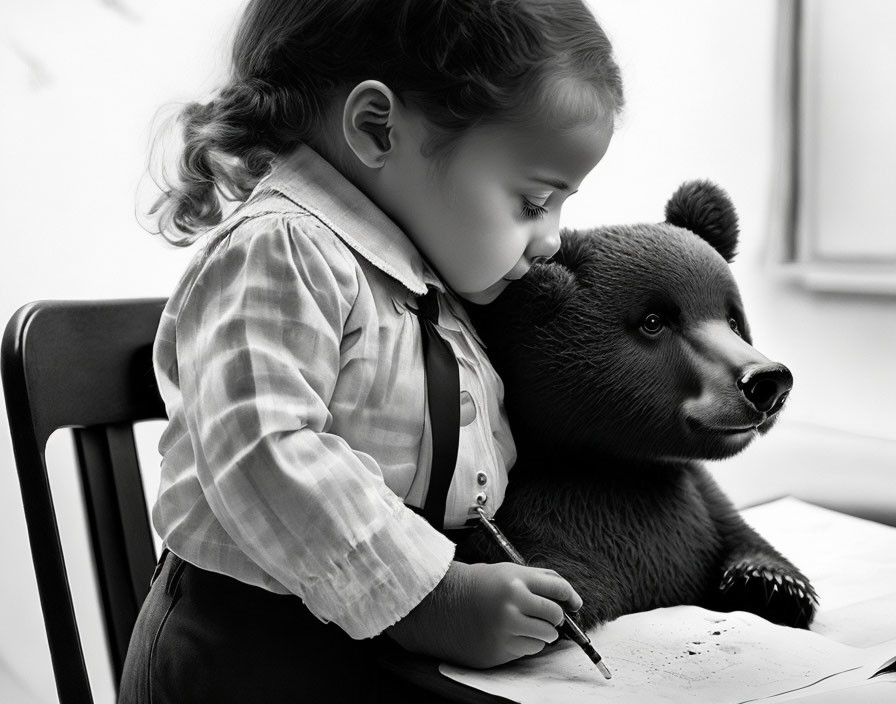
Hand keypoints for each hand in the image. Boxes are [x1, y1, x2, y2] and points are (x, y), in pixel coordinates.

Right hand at [385, 560, 581, 667]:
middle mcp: (512, 605)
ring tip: (521, 624)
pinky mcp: (498, 651)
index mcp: (515, 580)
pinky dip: (524, 645)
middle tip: (547, 616)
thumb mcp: (505, 571)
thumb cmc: (474, 585)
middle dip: (556, 618)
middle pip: (555, 616)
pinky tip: (507, 634)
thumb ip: (536, 580)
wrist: (438, 604)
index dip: (571, 597)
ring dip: (540, 633)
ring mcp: (504, 630)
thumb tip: (569, 598)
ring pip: (545, 638)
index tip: (574, 604)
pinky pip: (527, 651)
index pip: (558, 589)